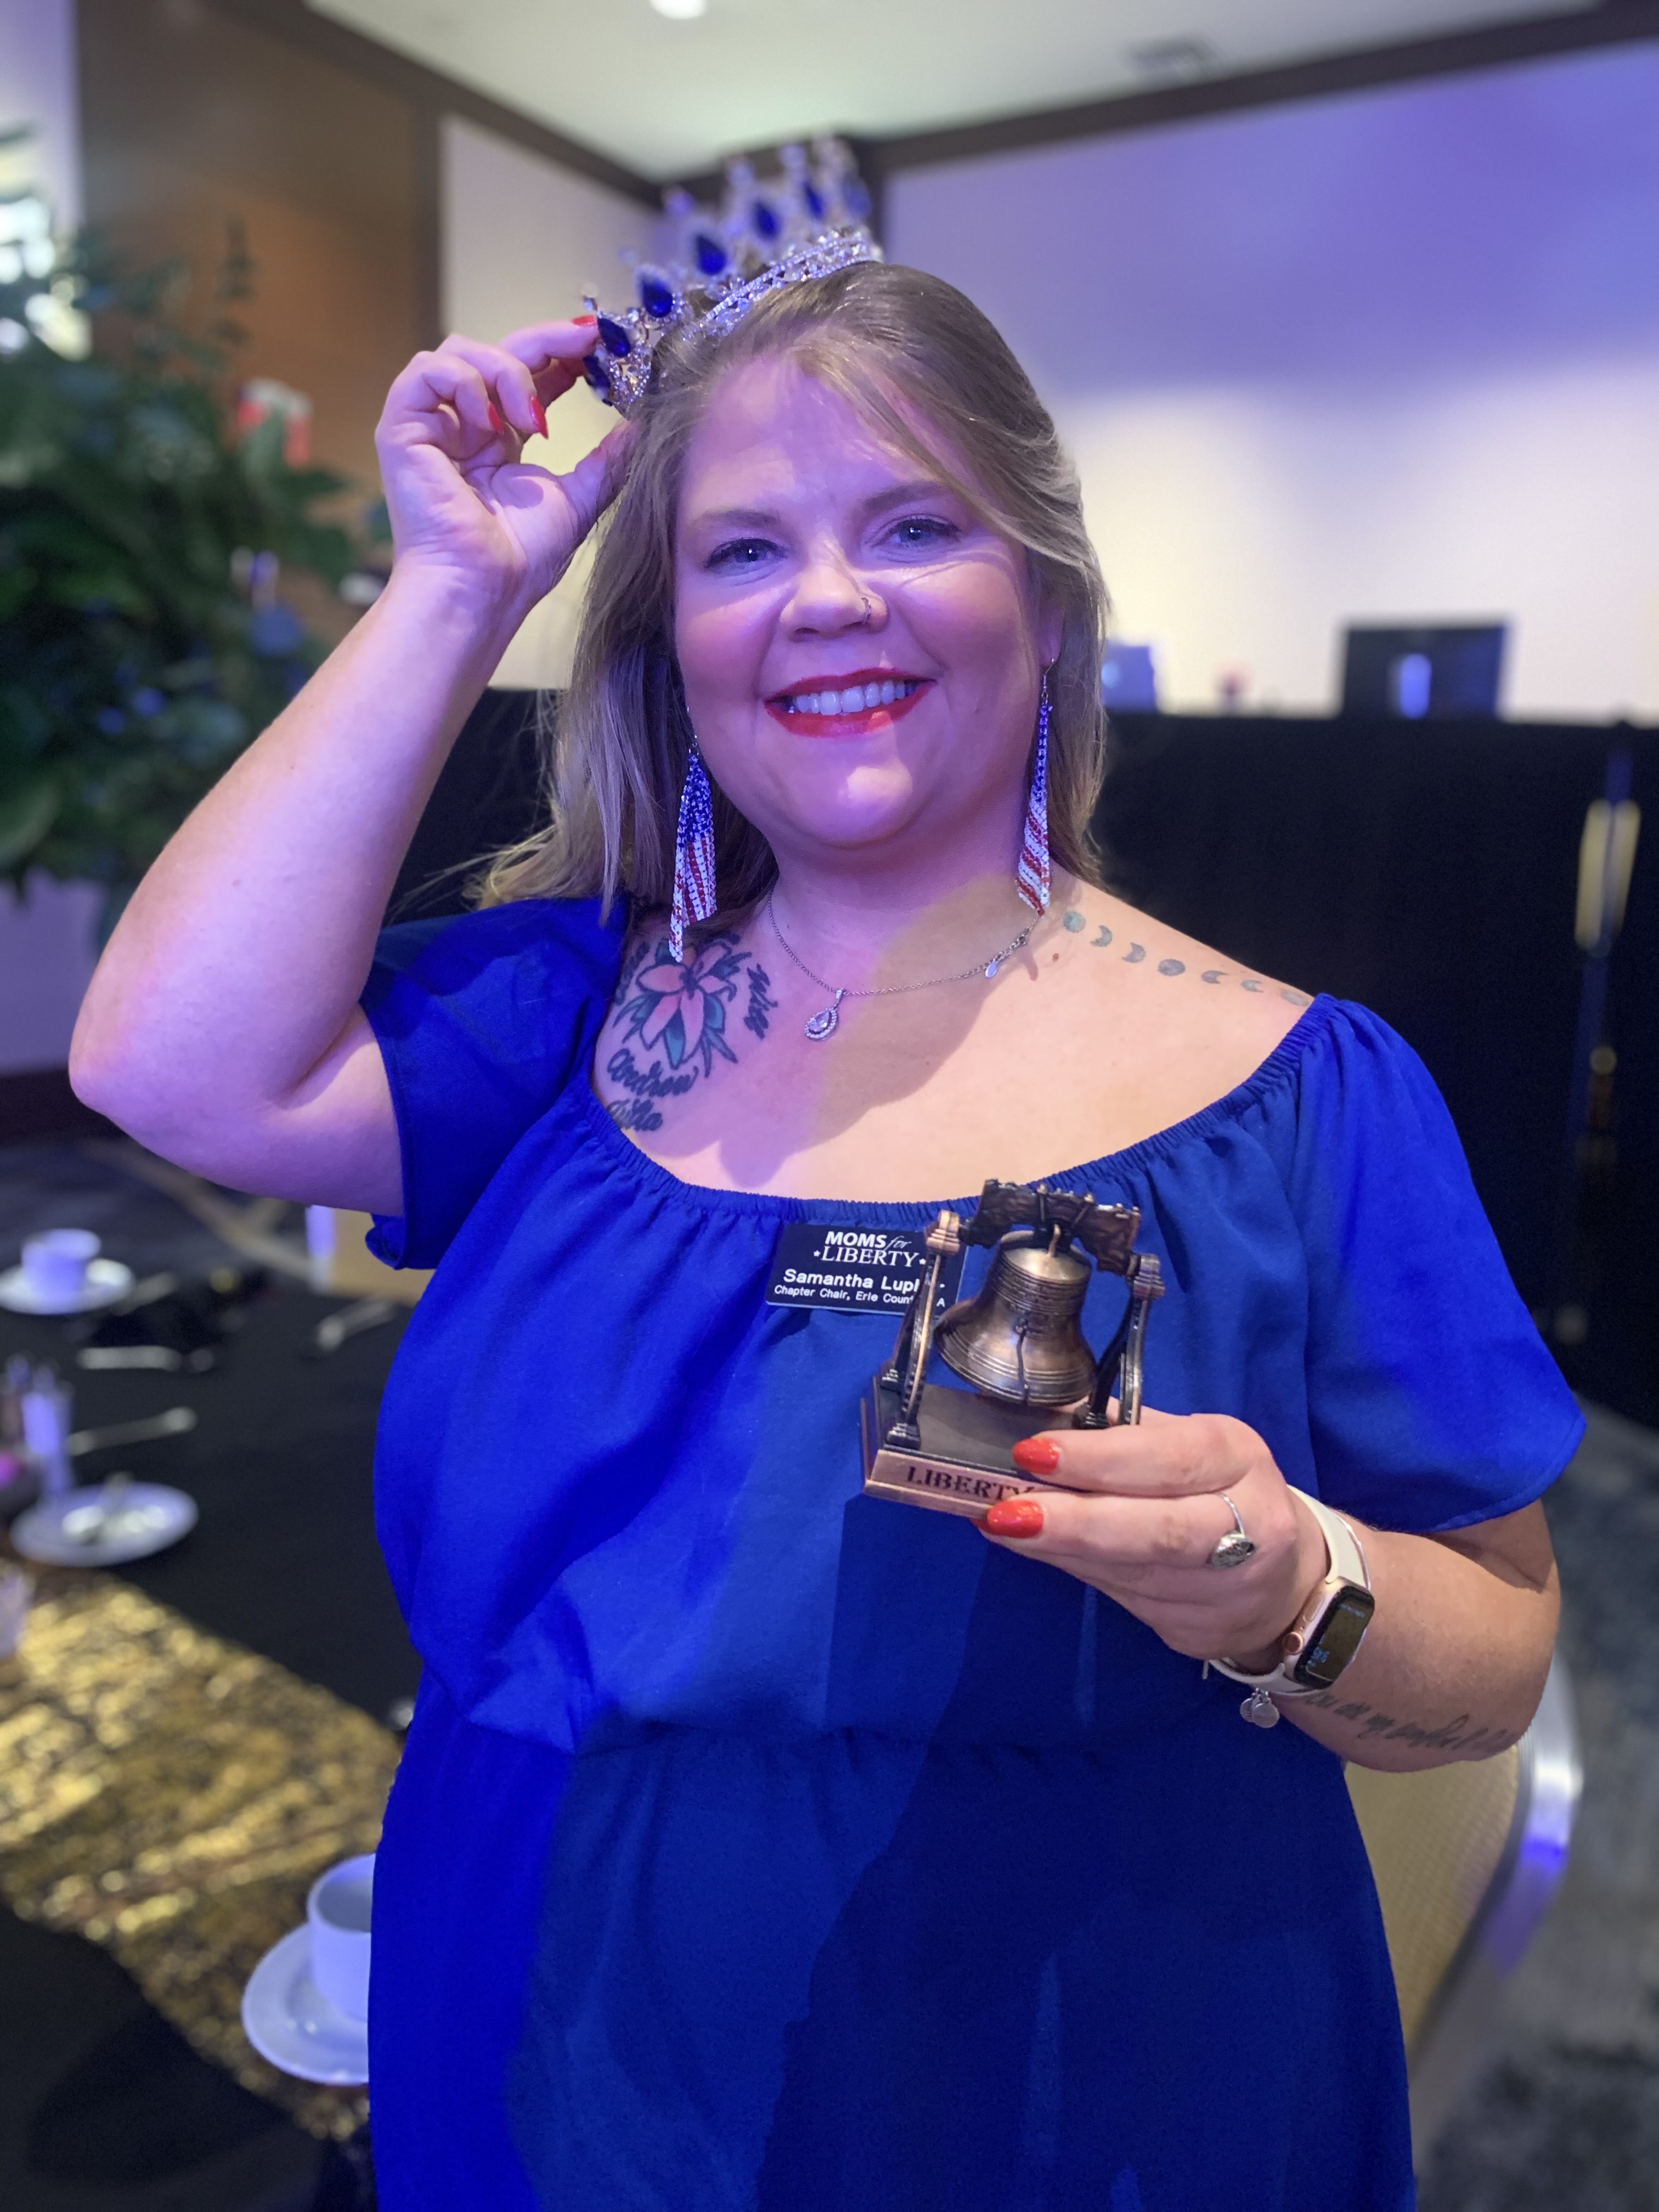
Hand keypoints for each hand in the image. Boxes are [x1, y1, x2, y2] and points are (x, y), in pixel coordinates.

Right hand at [373, 318, 636, 615]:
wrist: (481, 591)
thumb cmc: (521, 560)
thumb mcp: (578, 500)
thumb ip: (607, 461)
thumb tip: (641, 427)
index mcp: (500, 439)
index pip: (530, 375)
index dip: (562, 354)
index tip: (601, 344)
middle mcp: (464, 425)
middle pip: (499, 350)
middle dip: (547, 339)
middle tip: (587, 340)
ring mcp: (431, 425)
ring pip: (461, 351)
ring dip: (507, 372)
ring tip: (533, 421)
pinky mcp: (402, 428)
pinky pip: (426, 370)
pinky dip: (464, 383)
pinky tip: (490, 420)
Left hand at [979, 1409, 1328, 1666]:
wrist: (1286, 1579)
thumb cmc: (1218, 1488)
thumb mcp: (1187, 1442)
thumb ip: (1123, 1432)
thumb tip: (1043, 1415)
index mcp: (1240, 1459)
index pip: (1170, 1461)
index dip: (1099, 1459)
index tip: (1031, 1453)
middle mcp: (1250, 1527)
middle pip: (1159, 1531)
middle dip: (1075, 1522)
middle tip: (1005, 1511)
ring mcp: (1231, 1590)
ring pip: (1133, 1573)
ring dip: (1059, 1549)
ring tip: (1000, 1524)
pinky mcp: (1203, 1633)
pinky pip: (1127, 1600)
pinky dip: (1077, 1572)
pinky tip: (1039, 1551)